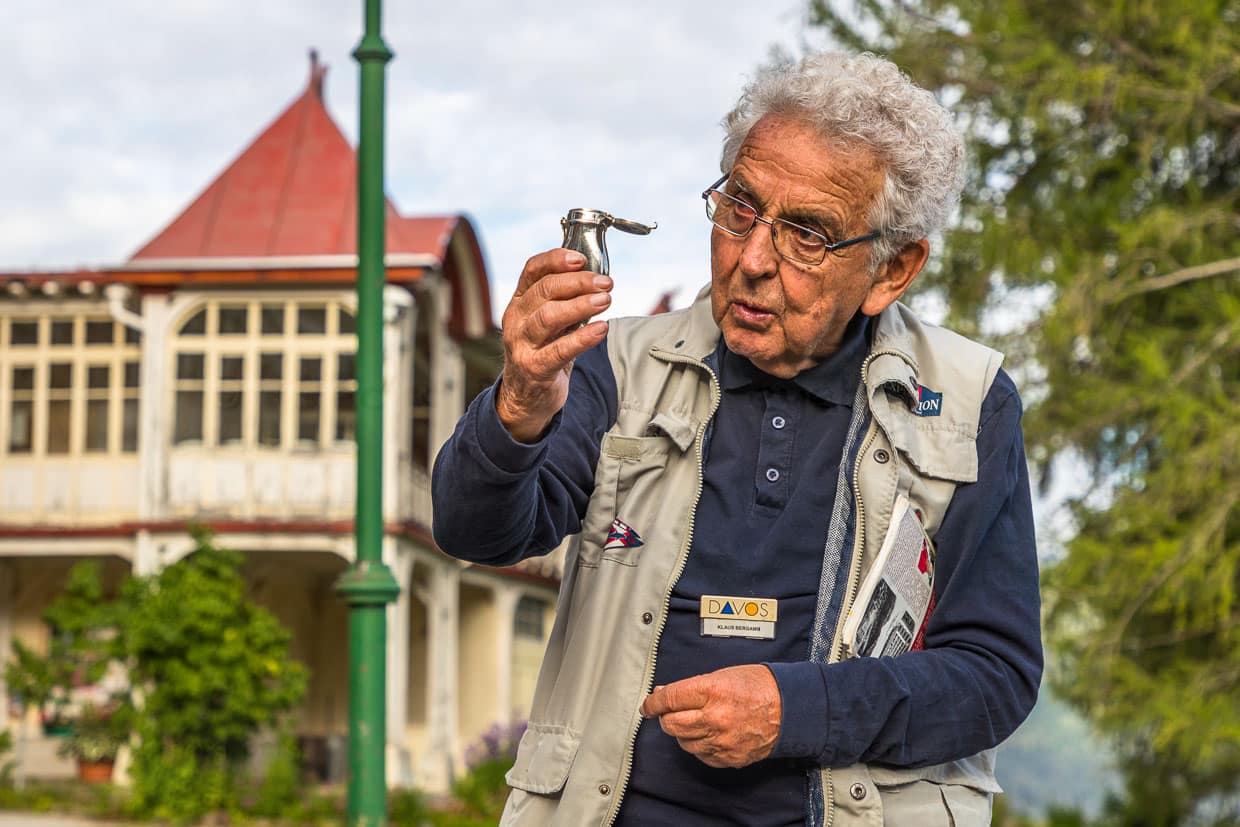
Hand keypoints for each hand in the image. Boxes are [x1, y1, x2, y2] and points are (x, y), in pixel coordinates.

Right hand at [497, 248, 612, 441]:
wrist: (526, 395)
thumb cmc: (543, 350)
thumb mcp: (550, 321)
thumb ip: (566, 301)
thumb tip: (598, 279)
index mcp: (519, 301)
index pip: (532, 270)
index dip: (556, 260)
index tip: (581, 259)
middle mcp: (516, 319)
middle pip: (544, 291)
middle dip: (578, 283)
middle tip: (605, 283)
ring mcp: (521, 344)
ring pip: (548, 317)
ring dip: (580, 306)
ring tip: (605, 300)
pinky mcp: (533, 368)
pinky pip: (559, 350)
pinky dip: (582, 338)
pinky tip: (600, 329)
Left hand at [640, 665, 781, 768]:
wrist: (790, 709)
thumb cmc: (759, 687)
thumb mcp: (723, 674)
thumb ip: (692, 686)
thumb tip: (666, 693)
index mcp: (712, 691)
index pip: (670, 699)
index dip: (653, 703)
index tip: (648, 705)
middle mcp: (715, 717)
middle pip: (671, 724)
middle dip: (665, 717)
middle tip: (669, 712)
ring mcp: (722, 740)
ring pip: (684, 742)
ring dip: (682, 732)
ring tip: (694, 721)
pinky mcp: (729, 757)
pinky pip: (701, 755)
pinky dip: (699, 745)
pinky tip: (707, 734)